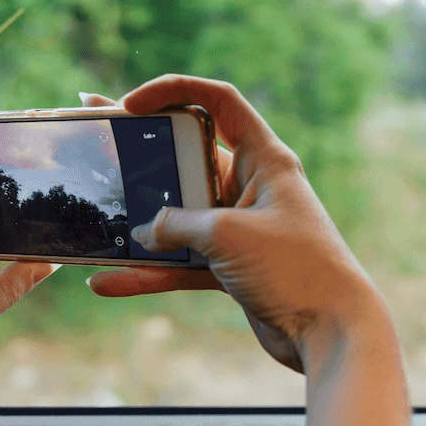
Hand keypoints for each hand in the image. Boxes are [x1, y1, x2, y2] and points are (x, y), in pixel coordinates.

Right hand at [81, 77, 382, 372]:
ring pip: (178, 216)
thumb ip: (177, 224)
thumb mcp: (227, 235)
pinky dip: (148, 272)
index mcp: (265, 159)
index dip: (173, 91)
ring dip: (138, 219)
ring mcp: (240, 228)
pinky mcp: (232, 267)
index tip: (130, 103)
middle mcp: (252, 187)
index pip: (218, 102)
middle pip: (187, 158)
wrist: (331, 333)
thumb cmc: (294, 269)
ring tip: (94, 209)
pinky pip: (181, 262)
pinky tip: (109, 282)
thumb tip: (144, 230)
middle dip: (141, 151)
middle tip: (97, 137)